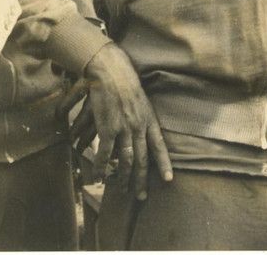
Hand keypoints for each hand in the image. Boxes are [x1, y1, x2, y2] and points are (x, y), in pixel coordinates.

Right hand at [82, 43, 172, 198]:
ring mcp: (124, 129)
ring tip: (121, 191)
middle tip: (142, 196)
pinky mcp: (108, 128)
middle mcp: (139, 127)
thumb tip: (137, 134)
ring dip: (123, 178)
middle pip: (142, 159)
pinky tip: (98, 178)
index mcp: (149, 119)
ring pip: (126, 161)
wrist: (111, 71)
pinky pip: (104, 155)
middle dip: (142, 180)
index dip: (163, 164)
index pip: (160, 146)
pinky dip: (101, 169)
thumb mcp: (141, 100)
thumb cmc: (124, 82)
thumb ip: (140, 119)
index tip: (168, 180)